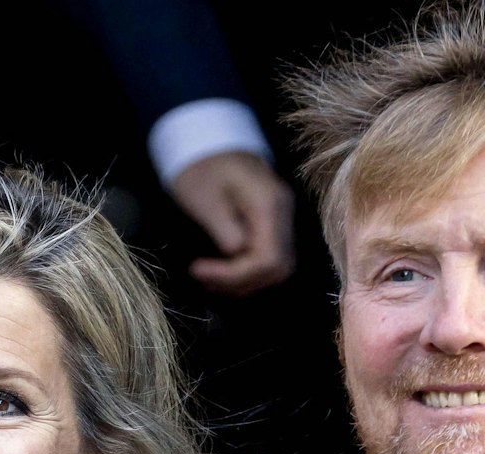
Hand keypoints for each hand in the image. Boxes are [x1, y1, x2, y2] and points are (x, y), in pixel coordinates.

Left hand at [169, 151, 295, 297]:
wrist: (208, 141)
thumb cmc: (202, 165)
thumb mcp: (204, 196)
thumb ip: (224, 227)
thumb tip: (236, 253)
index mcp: (269, 205)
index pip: (268, 259)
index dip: (236, 275)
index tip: (200, 271)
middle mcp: (283, 213)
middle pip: (278, 267)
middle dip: (241, 281)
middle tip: (205, 278)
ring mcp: (281, 218)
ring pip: (277, 266)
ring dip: (244, 280)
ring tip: (209, 277)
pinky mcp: (271, 222)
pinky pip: (268, 256)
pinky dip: (246, 270)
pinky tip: (221, 269)